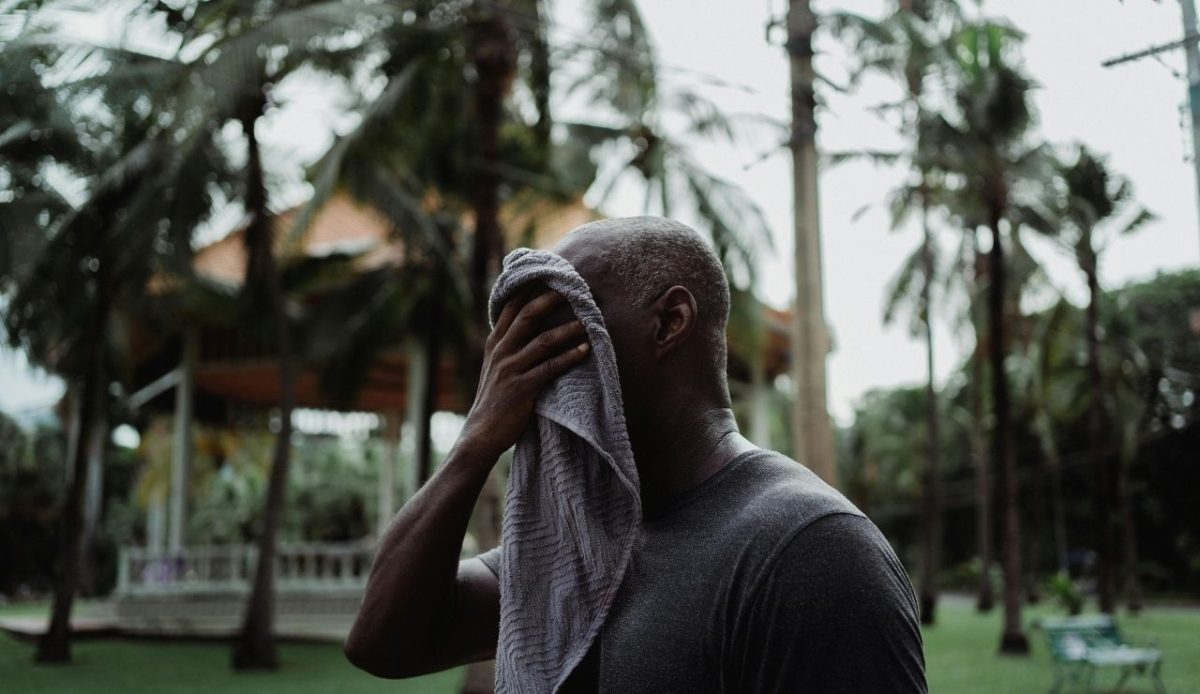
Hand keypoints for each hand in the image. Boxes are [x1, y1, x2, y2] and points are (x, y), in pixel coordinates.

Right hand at [460, 289, 589, 459]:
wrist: (481, 434)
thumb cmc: (494, 400)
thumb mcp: (494, 368)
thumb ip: (508, 347)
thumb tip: (526, 329)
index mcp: (494, 343)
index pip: (511, 307)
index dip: (530, 289)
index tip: (549, 275)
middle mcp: (501, 351)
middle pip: (527, 316)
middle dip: (550, 300)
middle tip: (572, 289)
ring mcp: (511, 368)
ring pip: (543, 340)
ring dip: (568, 329)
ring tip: (588, 322)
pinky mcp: (522, 387)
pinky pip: (551, 367)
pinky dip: (570, 357)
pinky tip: (586, 350)